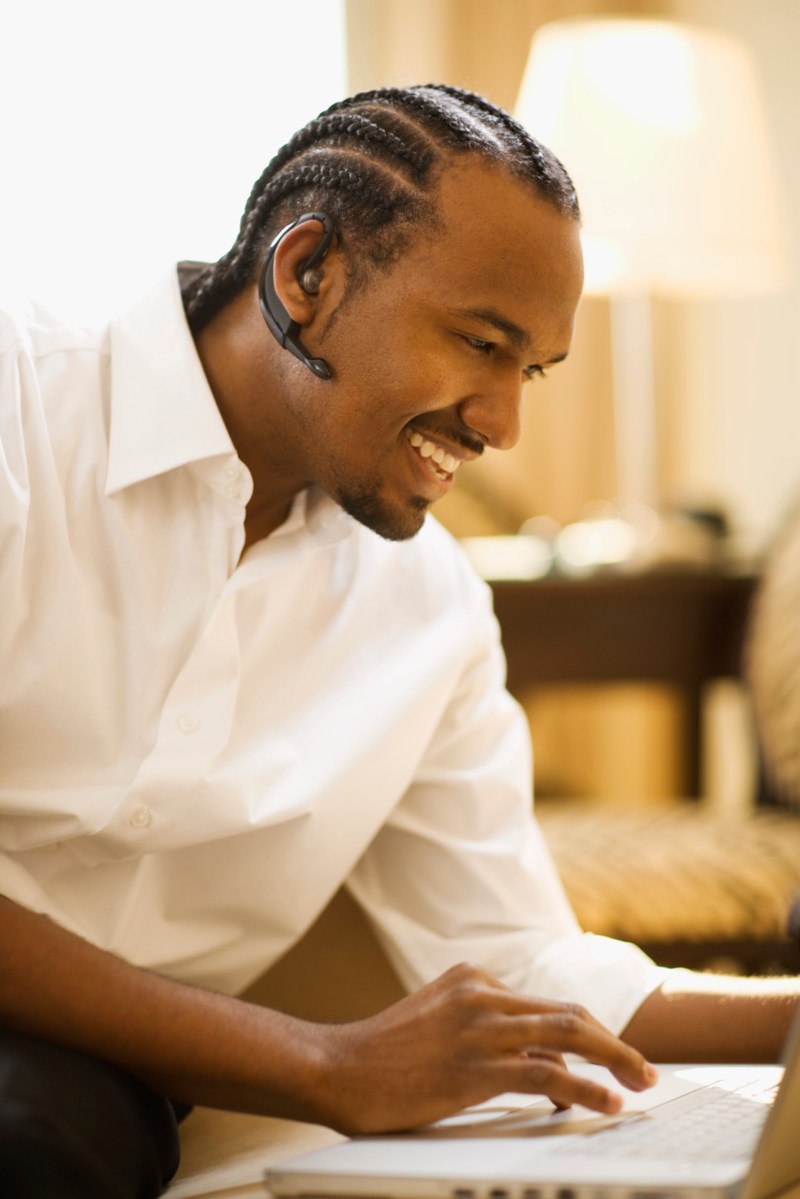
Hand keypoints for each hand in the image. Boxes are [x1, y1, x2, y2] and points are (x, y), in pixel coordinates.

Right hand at [307, 962, 657, 1133]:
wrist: (335, 1068)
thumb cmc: (382, 1056)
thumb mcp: (437, 1021)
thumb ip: (483, 1027)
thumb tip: (538, 1062)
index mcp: (472, 977)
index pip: (545, 1004)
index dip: (586, 1034)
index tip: (610, 1057)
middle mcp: (481, 994)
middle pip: (567, 1012)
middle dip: (613, 1042)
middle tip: (645, 1069)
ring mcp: (478, 1028)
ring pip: (567, 1034)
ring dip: (614, 1058)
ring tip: (642, 1081)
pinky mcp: (474, 1066)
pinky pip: (546, 1075)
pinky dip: (585, 1090)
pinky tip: (605, 1104)